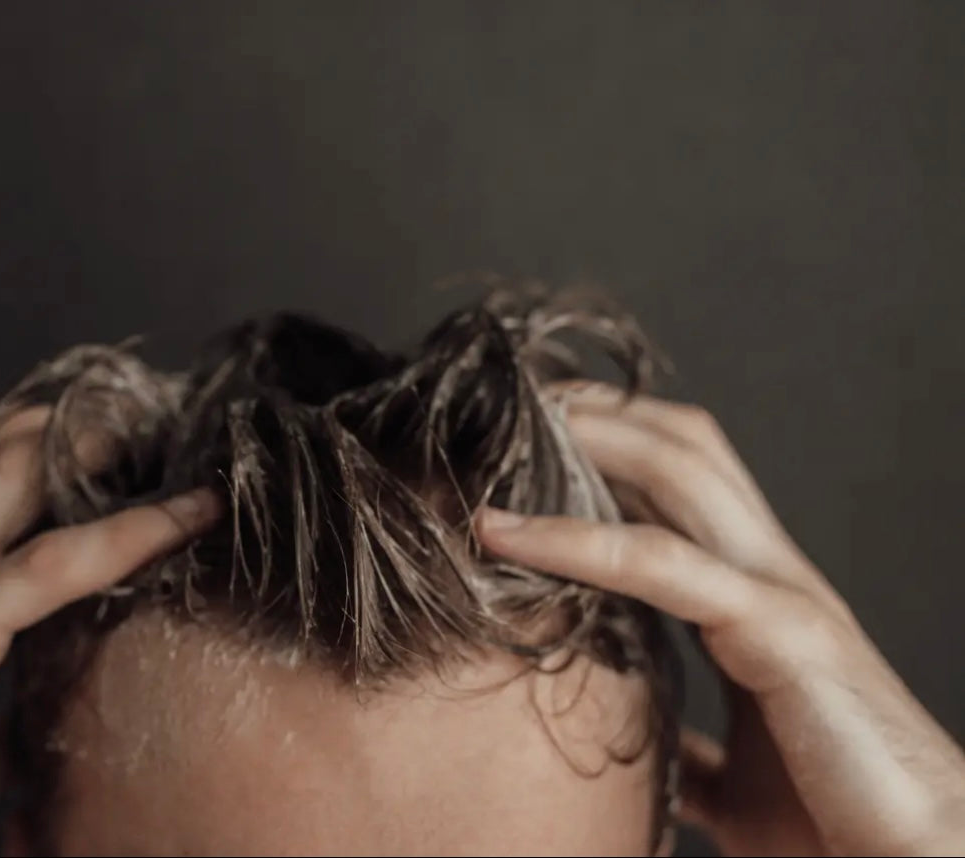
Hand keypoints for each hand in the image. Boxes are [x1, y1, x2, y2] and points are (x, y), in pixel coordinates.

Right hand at [0, 406, 219, 856]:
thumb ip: (1, 709)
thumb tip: (51, 702)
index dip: (59, 450)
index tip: (140, 445)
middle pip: (0, 457)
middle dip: (85, 426)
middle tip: (168, 418)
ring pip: (13, 480)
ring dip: (105, 455)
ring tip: (184, 451)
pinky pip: (43, 570)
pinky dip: (118, 540)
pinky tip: (173, 524)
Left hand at [476, 386, 964, 855]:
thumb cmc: (834, 816)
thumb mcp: (735, 769)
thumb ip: (690, 739)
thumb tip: (641, 736)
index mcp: (753, 595)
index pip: (678, 485)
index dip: (606, 451)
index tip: (522, 444)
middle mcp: (769, 573)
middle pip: (681, 445)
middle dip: (594, 411)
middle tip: (506, 401)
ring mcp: (779, 592)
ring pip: (680, 471)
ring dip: (586, 438)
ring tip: (501, 428)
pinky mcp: (782, 632)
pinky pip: (661, 563)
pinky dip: (572, 539)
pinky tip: (504, 533)